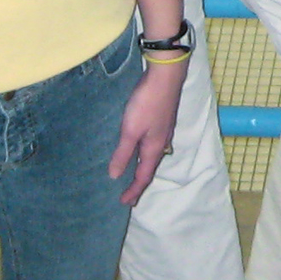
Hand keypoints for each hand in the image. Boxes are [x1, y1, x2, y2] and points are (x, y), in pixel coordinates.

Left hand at [110, 59, 183, 203]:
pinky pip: (153, 145)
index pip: (144, 176)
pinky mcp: (162, 120)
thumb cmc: (146, 104)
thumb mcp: (130, 130)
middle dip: (140, 182)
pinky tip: (139, 148)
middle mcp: (162, 142)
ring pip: (153, 156)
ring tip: (134, 174)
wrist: (166, 77)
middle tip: (130, 194)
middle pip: (151, 168)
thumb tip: (114, 176)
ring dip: (143, 168)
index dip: (134, 190)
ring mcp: (164, 130)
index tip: (124, 203)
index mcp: (154, 148)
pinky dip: (145, 154)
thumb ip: (123, 153)